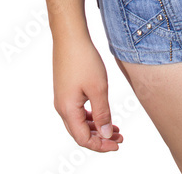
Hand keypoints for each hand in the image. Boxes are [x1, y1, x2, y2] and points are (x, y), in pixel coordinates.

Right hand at [52, 35, 123, 151]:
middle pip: (80, 133)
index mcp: (68, 109)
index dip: (101, 145)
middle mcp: (62, 107)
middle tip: (119, 137)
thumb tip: (106, 135)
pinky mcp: (65, 89)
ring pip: (79, 122)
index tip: (117, 143)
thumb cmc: (84, 59)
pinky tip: (102, 114)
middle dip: (100, 138)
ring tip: (115, 127)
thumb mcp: (98, 88)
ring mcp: (62, 98)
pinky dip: (90, 116)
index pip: (83, 139)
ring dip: (96, 127)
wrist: (70, 36)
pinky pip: (77, 110)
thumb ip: (102, 114)